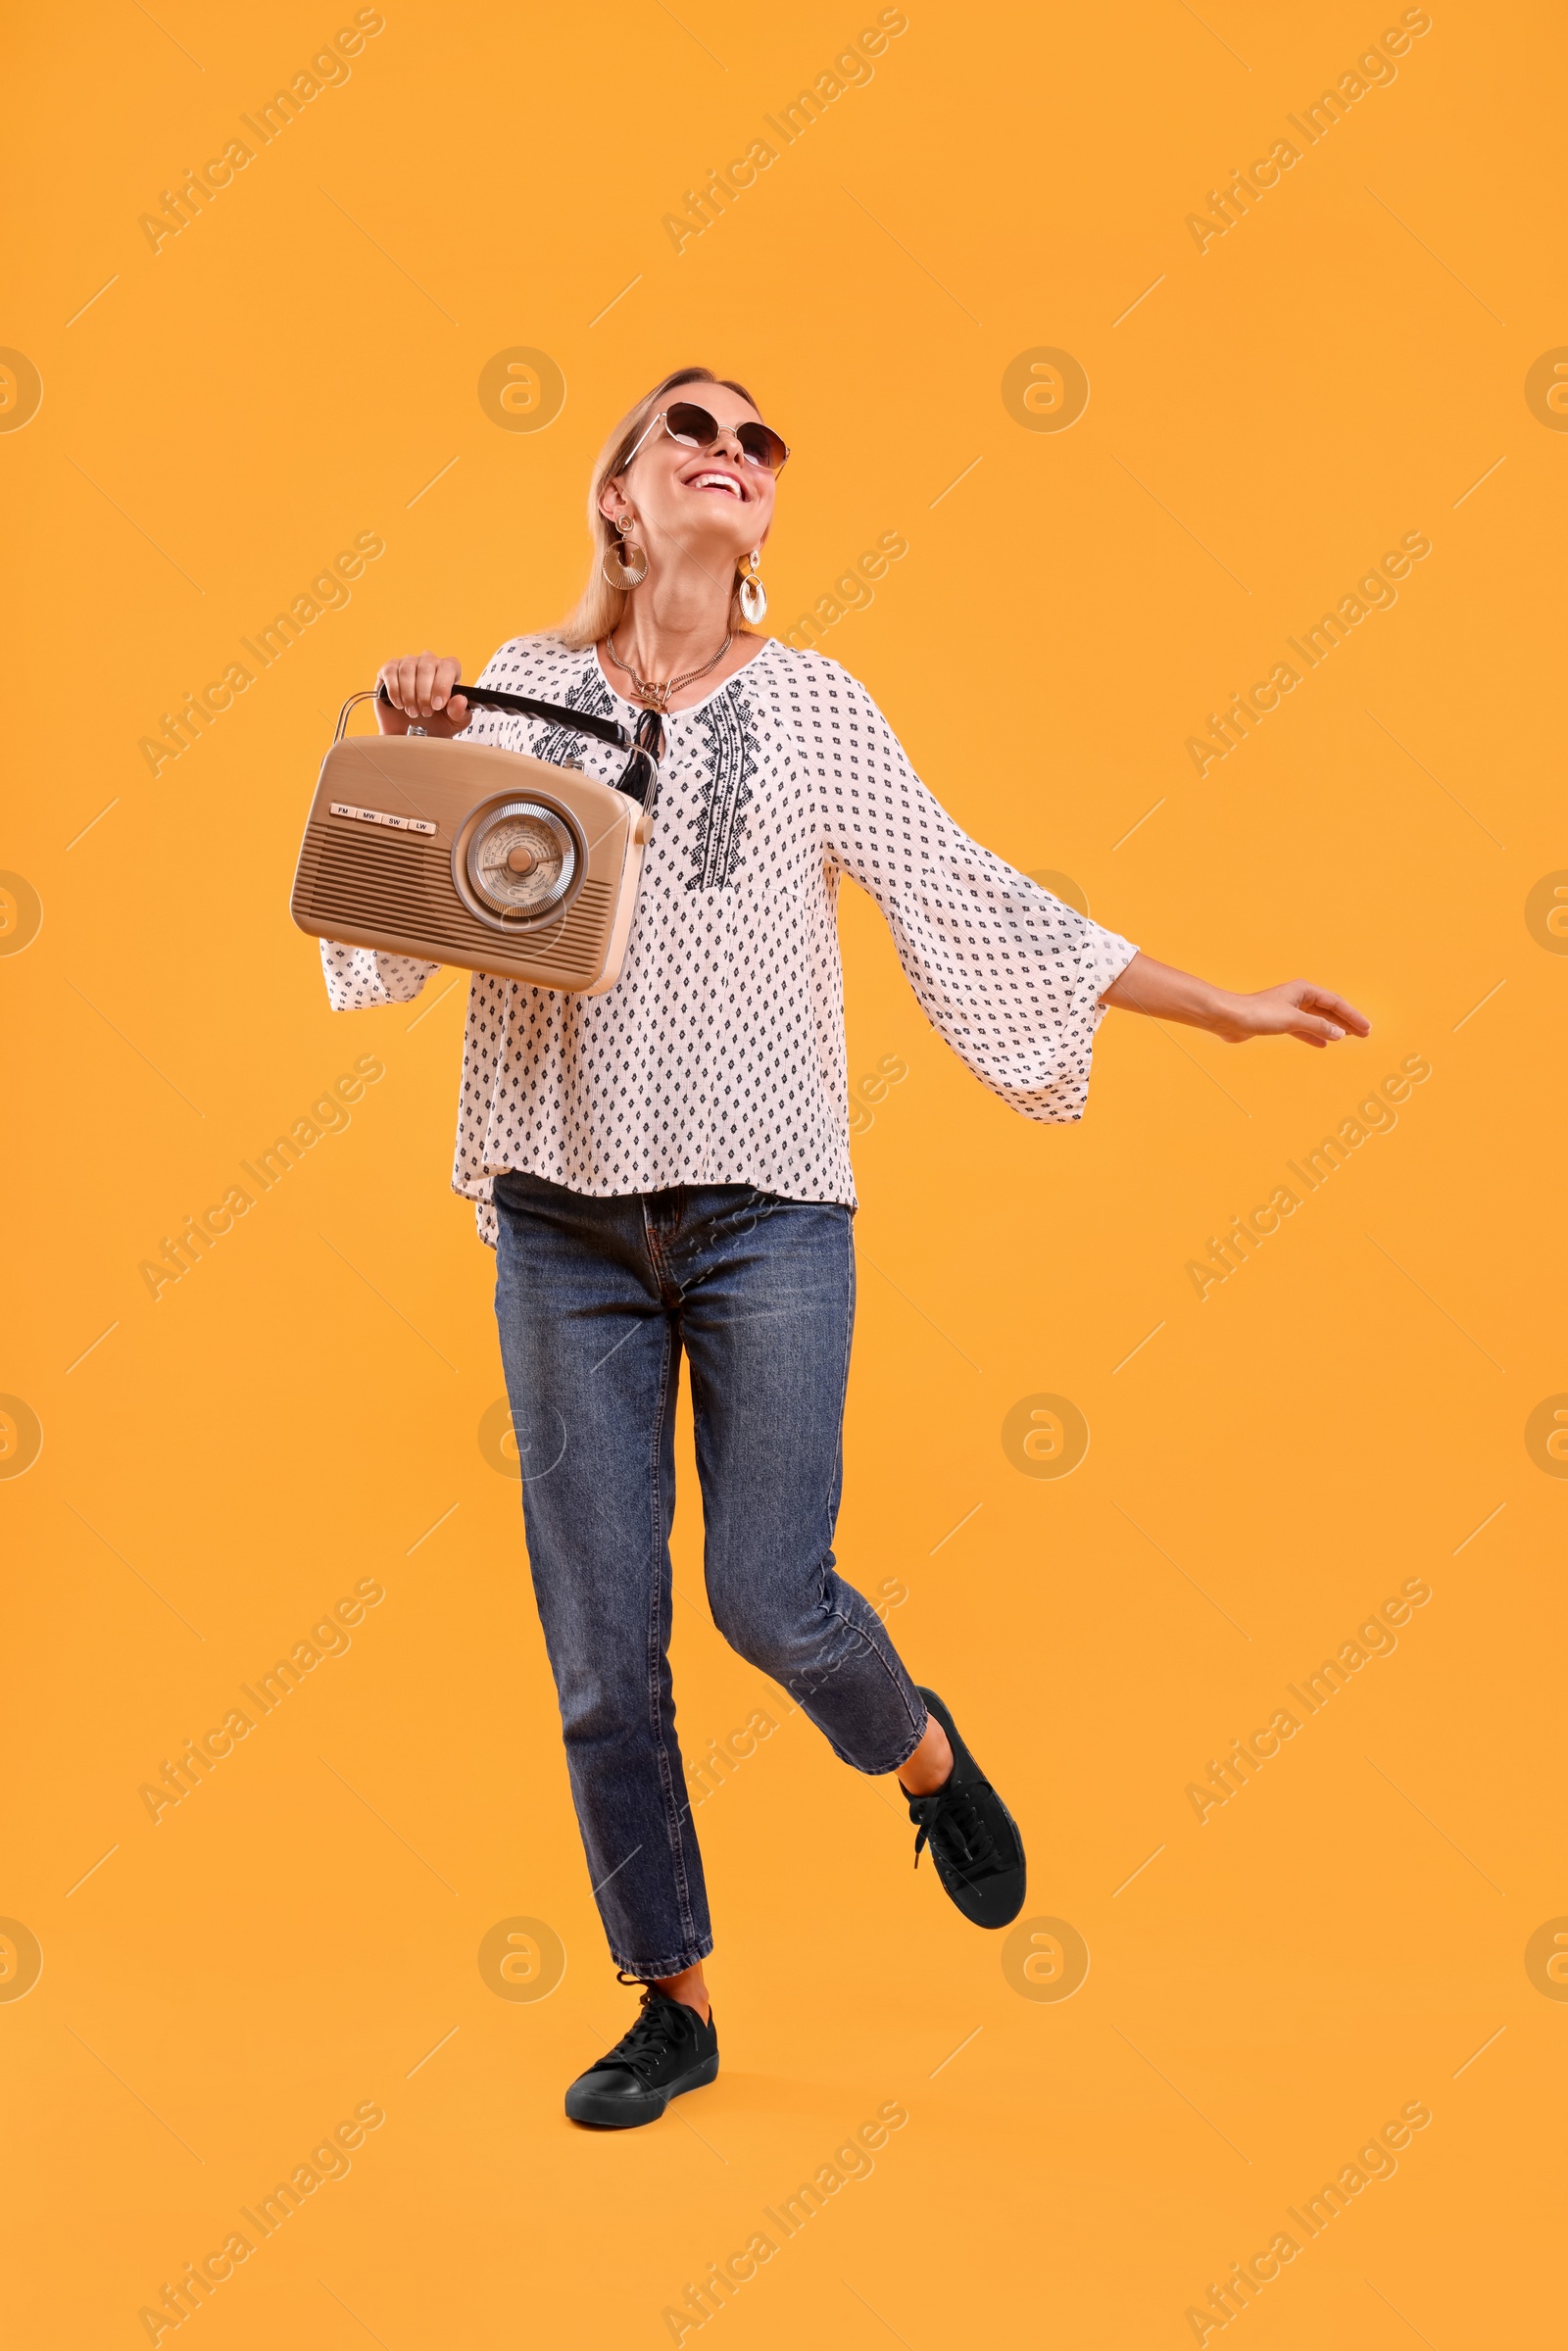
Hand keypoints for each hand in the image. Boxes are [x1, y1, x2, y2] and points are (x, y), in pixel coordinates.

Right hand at [375, 650, 470, 735]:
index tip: (437, 705)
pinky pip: (391, 672)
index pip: (449, 666)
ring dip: (409, 695)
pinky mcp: (389, 669)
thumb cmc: (435, 724)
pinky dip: (395, 691)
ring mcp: (408, 663)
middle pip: (426, 667)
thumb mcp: (454, 723)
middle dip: (424, 694)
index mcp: (448, 670)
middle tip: (425, 713)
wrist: (410, 733)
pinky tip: (399, 705)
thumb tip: (460, 700)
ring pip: (407, 670)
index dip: (442, 685)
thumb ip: (460, 712)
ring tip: (413, 712)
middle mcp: (428, 662)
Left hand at [1208, 979, 1371, 1048]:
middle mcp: (1298, 997)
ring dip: (1333, 1029)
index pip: (1335, 1003)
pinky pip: (1303, 1029)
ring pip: (1317, 1019)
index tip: (1367, 1028)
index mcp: (1304, 990)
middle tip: (1365, 1033)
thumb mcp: (1292, 1020)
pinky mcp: (1278, 1022)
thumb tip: (1339, 1033)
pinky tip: (1324, 1044)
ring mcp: (1288, 1009)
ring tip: (1349, 1038)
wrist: (1229, 1018)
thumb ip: (1318, 1026)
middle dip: (1346, 1021)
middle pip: (1328, 1010)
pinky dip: (1314, 1036)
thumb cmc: (1258, 1014)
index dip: (1353, 1016)